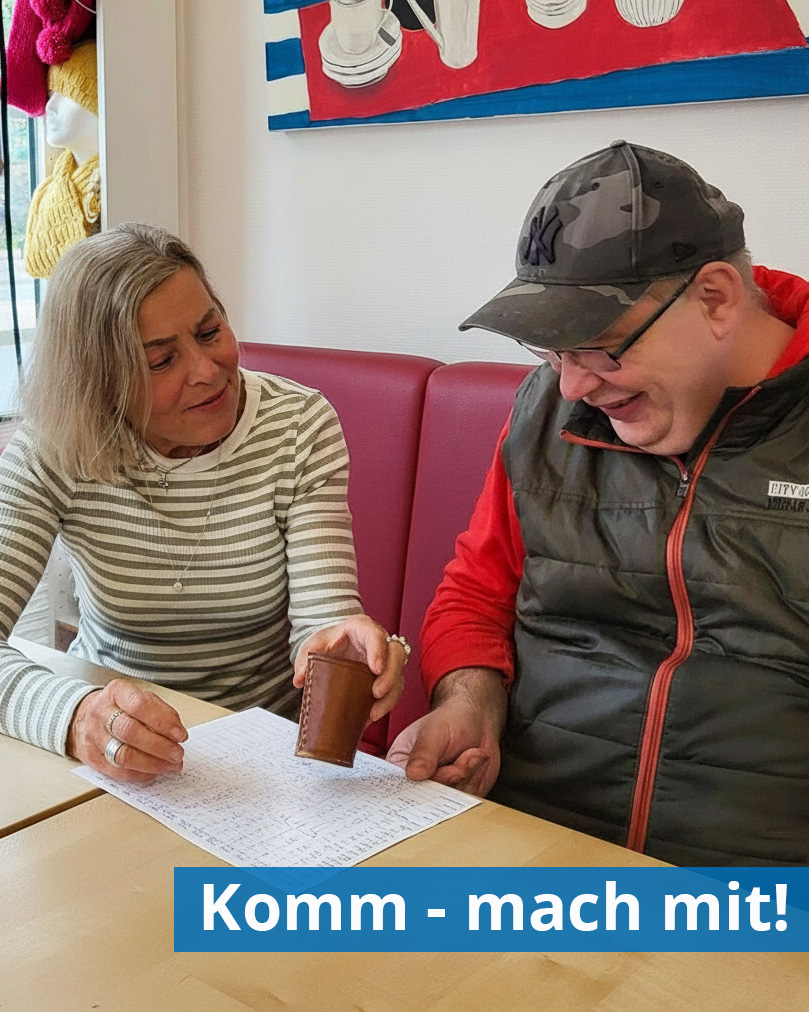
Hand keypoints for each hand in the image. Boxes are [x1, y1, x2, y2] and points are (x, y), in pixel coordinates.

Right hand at [65, 679, 187, 783]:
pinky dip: (142, 774)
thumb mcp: (141, 698)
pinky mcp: (92, 758)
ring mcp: (93, 737)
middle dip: (159, 746)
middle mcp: (100, 713)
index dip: (163, 722)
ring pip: (123, 755)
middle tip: (178, 753)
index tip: (181, 735)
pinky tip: (156, 770)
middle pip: (130, 732)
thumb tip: (178, 734)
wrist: (83, 717)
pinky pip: (118, 772)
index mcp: (116, 693)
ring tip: (172, 764)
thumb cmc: (120, 707)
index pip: (139, 706)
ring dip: (153, 763)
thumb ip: (162, 712)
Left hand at [294, 614, 406, 722]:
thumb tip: (299, 680)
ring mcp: (386, 660)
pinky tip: (371, 716)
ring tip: (374, 712)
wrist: (333, 646)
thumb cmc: (327, 642)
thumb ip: (305, 660)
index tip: (376, 669)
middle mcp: (380, 642)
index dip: (379, 651)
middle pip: (397, 655)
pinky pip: (393, 691)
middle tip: (376, 692)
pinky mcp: (386, 677)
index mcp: (362, 628)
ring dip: (390, 695)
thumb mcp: (313, 645)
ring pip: (399, 676)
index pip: (376, 636)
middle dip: (390, 676)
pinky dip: (385, 705)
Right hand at [386, 667, 506, 795]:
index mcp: (400, 764)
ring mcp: (440, 790)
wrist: (477, 720)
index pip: (401, 786)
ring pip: (451, 799)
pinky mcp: (459, 795)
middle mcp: (418, 781)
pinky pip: (468, 798)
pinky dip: (476, 776)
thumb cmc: (450, 720)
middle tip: (463, 760)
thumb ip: (423, 753)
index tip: (435, 775)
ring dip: (467, 773)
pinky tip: (477, 758)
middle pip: (429, 797)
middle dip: (450, 776)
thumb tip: (414, 774)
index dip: (418, 786)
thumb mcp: (433, 732)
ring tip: (471, 752)